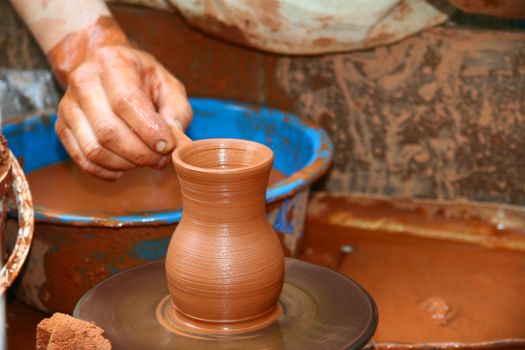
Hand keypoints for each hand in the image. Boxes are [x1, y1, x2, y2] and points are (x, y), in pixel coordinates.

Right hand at [55, 44, 191, 180]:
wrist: (104, 66)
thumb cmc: (142, 79)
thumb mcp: (167, 84)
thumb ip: (176, 110)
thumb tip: (173, 139)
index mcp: (112, 62)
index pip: (126, 102)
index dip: (148, 130)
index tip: (167, 146)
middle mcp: (83, 81)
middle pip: (108, 130)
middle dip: (140, 154)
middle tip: (160, 159)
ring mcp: (68, 105)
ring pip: (94, 149)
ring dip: (125, 164)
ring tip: (144, 161)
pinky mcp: (62, 127)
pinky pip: (83, 159)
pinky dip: (106, 171)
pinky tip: (124, 168)